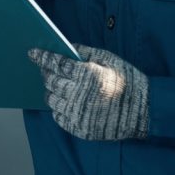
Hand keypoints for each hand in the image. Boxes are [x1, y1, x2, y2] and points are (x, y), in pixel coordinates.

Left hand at [29, 45, 149, 140]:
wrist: (143, 111)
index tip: (32, 52)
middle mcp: (79, 95)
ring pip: (52, 101)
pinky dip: (57, 108)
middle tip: (45, 69)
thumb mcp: (109, 59)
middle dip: (45, 73)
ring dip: (50, 91)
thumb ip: (86, 52)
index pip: (57, 63)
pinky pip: (59, 117)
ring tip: (54, 86)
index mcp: (87, 75)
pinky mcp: (80, 128)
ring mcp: (78, 114)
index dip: (43, 57)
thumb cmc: (127, 81)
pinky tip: (62, 102)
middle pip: (52, 82)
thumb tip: (66, 46)